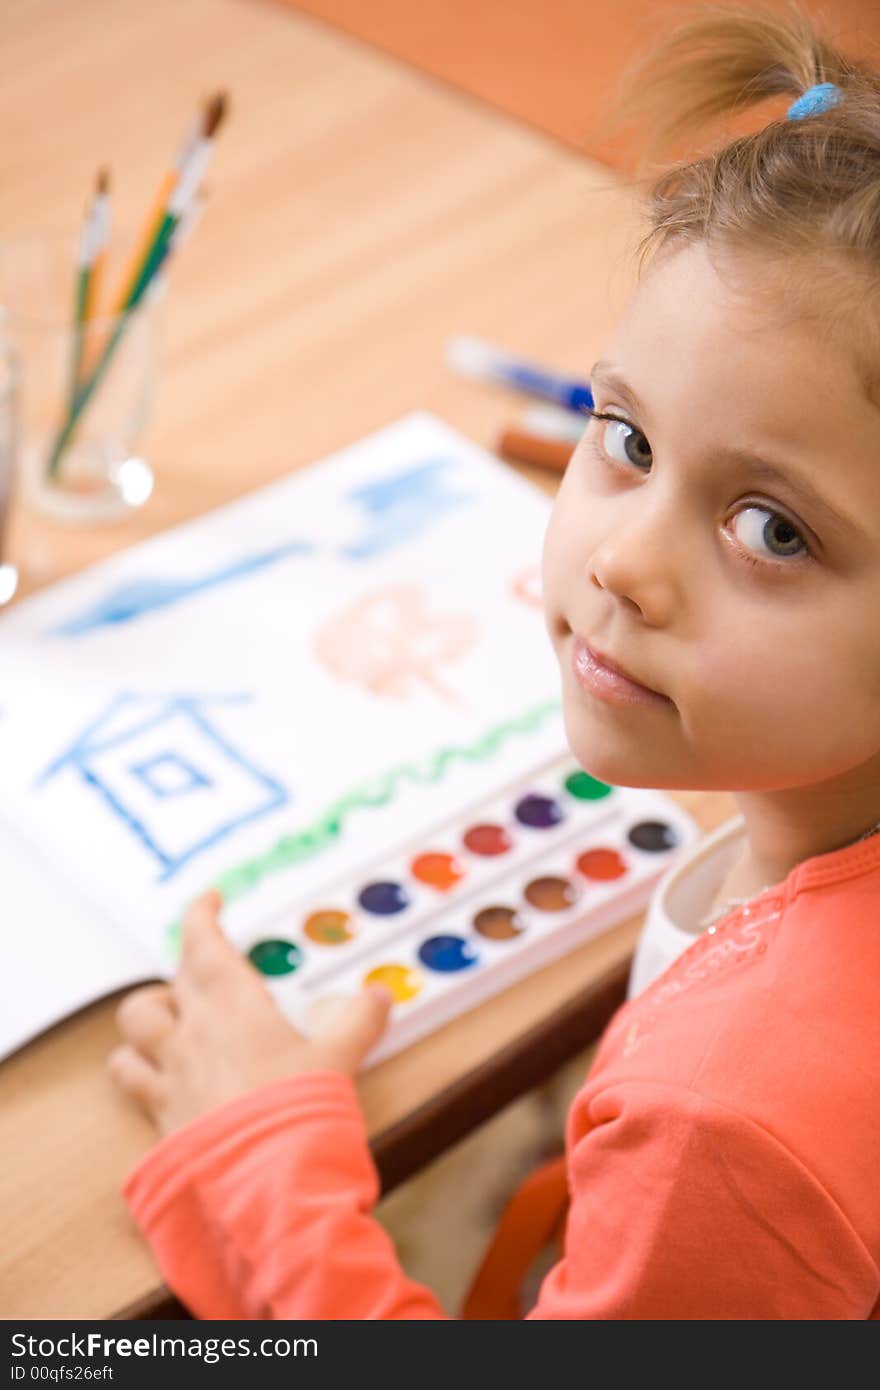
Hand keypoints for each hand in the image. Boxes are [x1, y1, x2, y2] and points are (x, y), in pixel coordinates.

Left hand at [108, 890, 392, 1135]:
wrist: (267, 1178)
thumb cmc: (301, 1108)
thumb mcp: (340, 1058)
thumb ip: (359, 1021)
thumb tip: (379, 995)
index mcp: (234, 1004)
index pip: (202, 943)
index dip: (200, 916)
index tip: (207, 901)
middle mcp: (193, 1031)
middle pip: (169, 981)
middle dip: (184, 969)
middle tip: (204, 968)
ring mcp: (171, 1072)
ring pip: (135, 1025)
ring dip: (149, 1016)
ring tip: (169, 1019)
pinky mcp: (161, 1113)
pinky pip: (131, 1081)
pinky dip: (136, 1071)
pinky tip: (155, 1075)